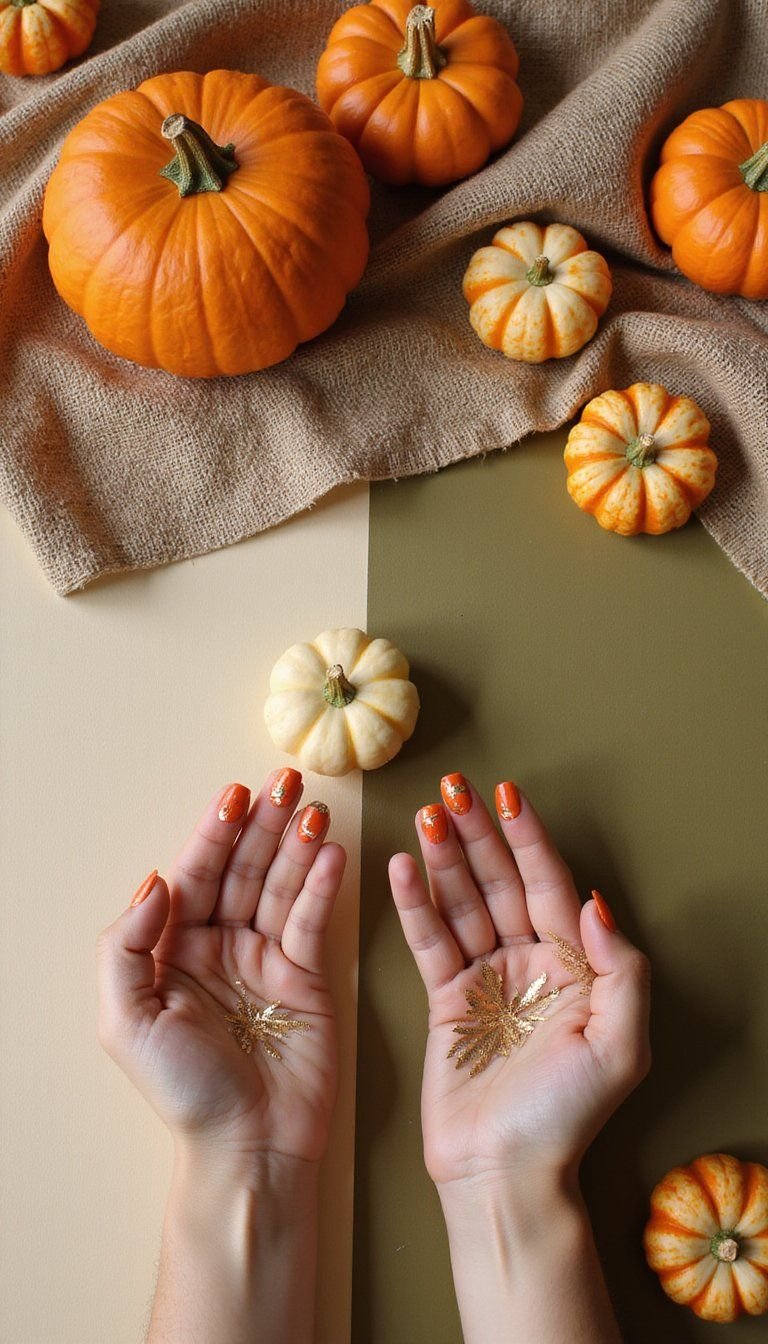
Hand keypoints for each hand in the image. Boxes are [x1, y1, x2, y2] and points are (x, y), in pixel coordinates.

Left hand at [97, 771, 344, 1166]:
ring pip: (281, 885)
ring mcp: (265, 957)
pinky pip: (313, 919)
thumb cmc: (184, 1092)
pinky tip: (331, 854)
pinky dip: (323, 886)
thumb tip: (155, 879)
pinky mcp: (308, 975)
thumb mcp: (126, 1019)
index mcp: (172, 949)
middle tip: (287, 780)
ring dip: (297, 844)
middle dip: (263, 823)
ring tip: (313, 808)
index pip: (195, 874)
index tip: (236, 794)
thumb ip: (127, 944)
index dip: (214, 832)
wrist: (250, 1147)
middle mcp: (219, 944)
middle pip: (243, 869)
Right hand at [389, 775, 650, 1189]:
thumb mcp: (619, 1047)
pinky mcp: (446, 999)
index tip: (506, 795)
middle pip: (501, 882)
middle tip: (451, 789)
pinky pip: (429, 940)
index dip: (528, 839)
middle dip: (478, 833)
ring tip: (424, 817)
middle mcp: (531, 963)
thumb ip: (620, 971)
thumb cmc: (564, 1118)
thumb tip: (597, 903)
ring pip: (462, 902)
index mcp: (575, 966)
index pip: (550, 885)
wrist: (501, 1174)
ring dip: (443, 858)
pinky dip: (414, 904)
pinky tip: (400, 868)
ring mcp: (486, 979)